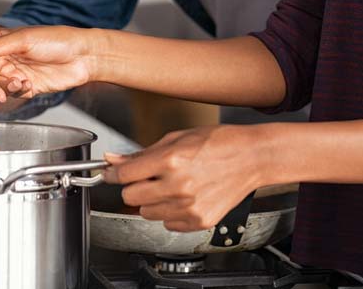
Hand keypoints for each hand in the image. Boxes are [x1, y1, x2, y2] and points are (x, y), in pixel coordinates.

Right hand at [0, 25, 95, 99]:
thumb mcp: (23, 40)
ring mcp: (16, 73)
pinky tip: (29, 85)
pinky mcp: (27, 87)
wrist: (83, 56)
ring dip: (5, 89)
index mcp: (1, 43)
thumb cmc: (57, 39)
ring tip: (18, 83)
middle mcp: (6, 59)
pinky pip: (14, 94)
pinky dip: (18, 92)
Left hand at [104, 125, 266, 231]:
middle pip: (131, 196)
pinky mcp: (199, 221)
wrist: (251, 158)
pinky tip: (184, 196)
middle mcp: (178, 186)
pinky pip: (168, 224)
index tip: (111, 173)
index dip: (114, 173)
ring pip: (147, 212)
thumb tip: (114, 159)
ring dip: (152, 200)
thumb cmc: (219, 142)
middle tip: (148, 176)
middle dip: (135, 186)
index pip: (124, 175)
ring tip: (171, 185)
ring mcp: (189, 206)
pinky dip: (170, 212)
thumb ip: (143, 153)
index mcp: (170, 160)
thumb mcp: (177, 138)